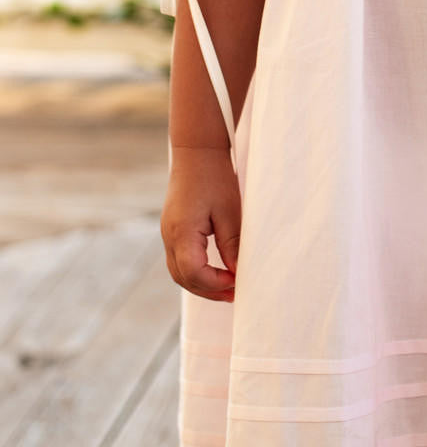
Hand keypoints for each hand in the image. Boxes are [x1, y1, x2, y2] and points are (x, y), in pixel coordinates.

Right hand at [161, 146, 240, 300]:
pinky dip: (196, 271)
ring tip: (228, 287)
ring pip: (179, 272)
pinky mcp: (172, 230)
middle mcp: (169, 237)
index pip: (194, 273)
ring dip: (202, 284)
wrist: (197, 151)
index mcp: (182, 233)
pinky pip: (180, 260)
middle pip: (184, 278)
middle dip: (209, 290)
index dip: (216, 283)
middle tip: (235, 295)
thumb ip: (231, 245)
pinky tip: (216, 270)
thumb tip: (238, 274)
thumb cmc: (215, 177)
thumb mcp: (229, 211)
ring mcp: (167, 234)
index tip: (238, 281)